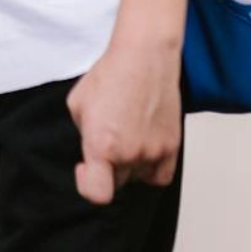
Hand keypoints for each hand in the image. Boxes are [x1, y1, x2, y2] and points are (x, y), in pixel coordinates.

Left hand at [66, 41, 182, 205]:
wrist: (144, 58)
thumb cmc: (110, 75)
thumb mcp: (78, 105)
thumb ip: (84, 134)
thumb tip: (93, 149)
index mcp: (101, 146)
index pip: (97, 193)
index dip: (86, 184)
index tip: (84, 168)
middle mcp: (129, 154)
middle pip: (116, 182)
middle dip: (107, 168)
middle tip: (107, 141)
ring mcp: (153, 152)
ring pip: (138, 178)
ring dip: (130, 166)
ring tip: (127, 138)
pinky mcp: (173, 147)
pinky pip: (161, 175)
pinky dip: (152, 169)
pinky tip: (144, 151)